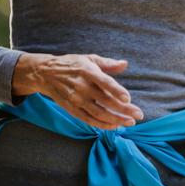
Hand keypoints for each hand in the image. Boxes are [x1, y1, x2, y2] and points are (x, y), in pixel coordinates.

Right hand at [12, 53, 143, 128]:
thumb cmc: (72, 64)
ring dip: (116, 120)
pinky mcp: (72, 109)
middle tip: (138, 116)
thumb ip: (108, 63)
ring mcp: (76, 100)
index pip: (104, 82)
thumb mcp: (89, 59)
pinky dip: (102, 125)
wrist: (46, 74)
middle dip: (124, 110)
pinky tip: (114, 126)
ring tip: (130, 122)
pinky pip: (89, 120)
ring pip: (99, 113)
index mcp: (87, 71)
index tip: (128, 99)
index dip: (116, 91)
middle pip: (106, 101)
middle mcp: (82, 86)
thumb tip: (125, 64)